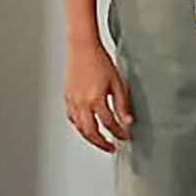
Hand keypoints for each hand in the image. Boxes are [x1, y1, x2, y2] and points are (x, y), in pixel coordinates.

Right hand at [63, 38, 132, 152]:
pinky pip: (72, 118)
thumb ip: (122, 104)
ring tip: (99, 140)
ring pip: (80, 127)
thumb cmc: (99, 60)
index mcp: (96, 98)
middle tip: (111, 147)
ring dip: (90, 137)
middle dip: (102, 143)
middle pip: (91, 132)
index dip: (119, 132)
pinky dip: (79, 126)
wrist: (82, 48)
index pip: (110, 123)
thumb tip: (128, 120)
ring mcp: (73, 101)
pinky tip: (85, 126)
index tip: (125, 136)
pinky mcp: (67, 97)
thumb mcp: (117, 82)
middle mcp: (82, 102)